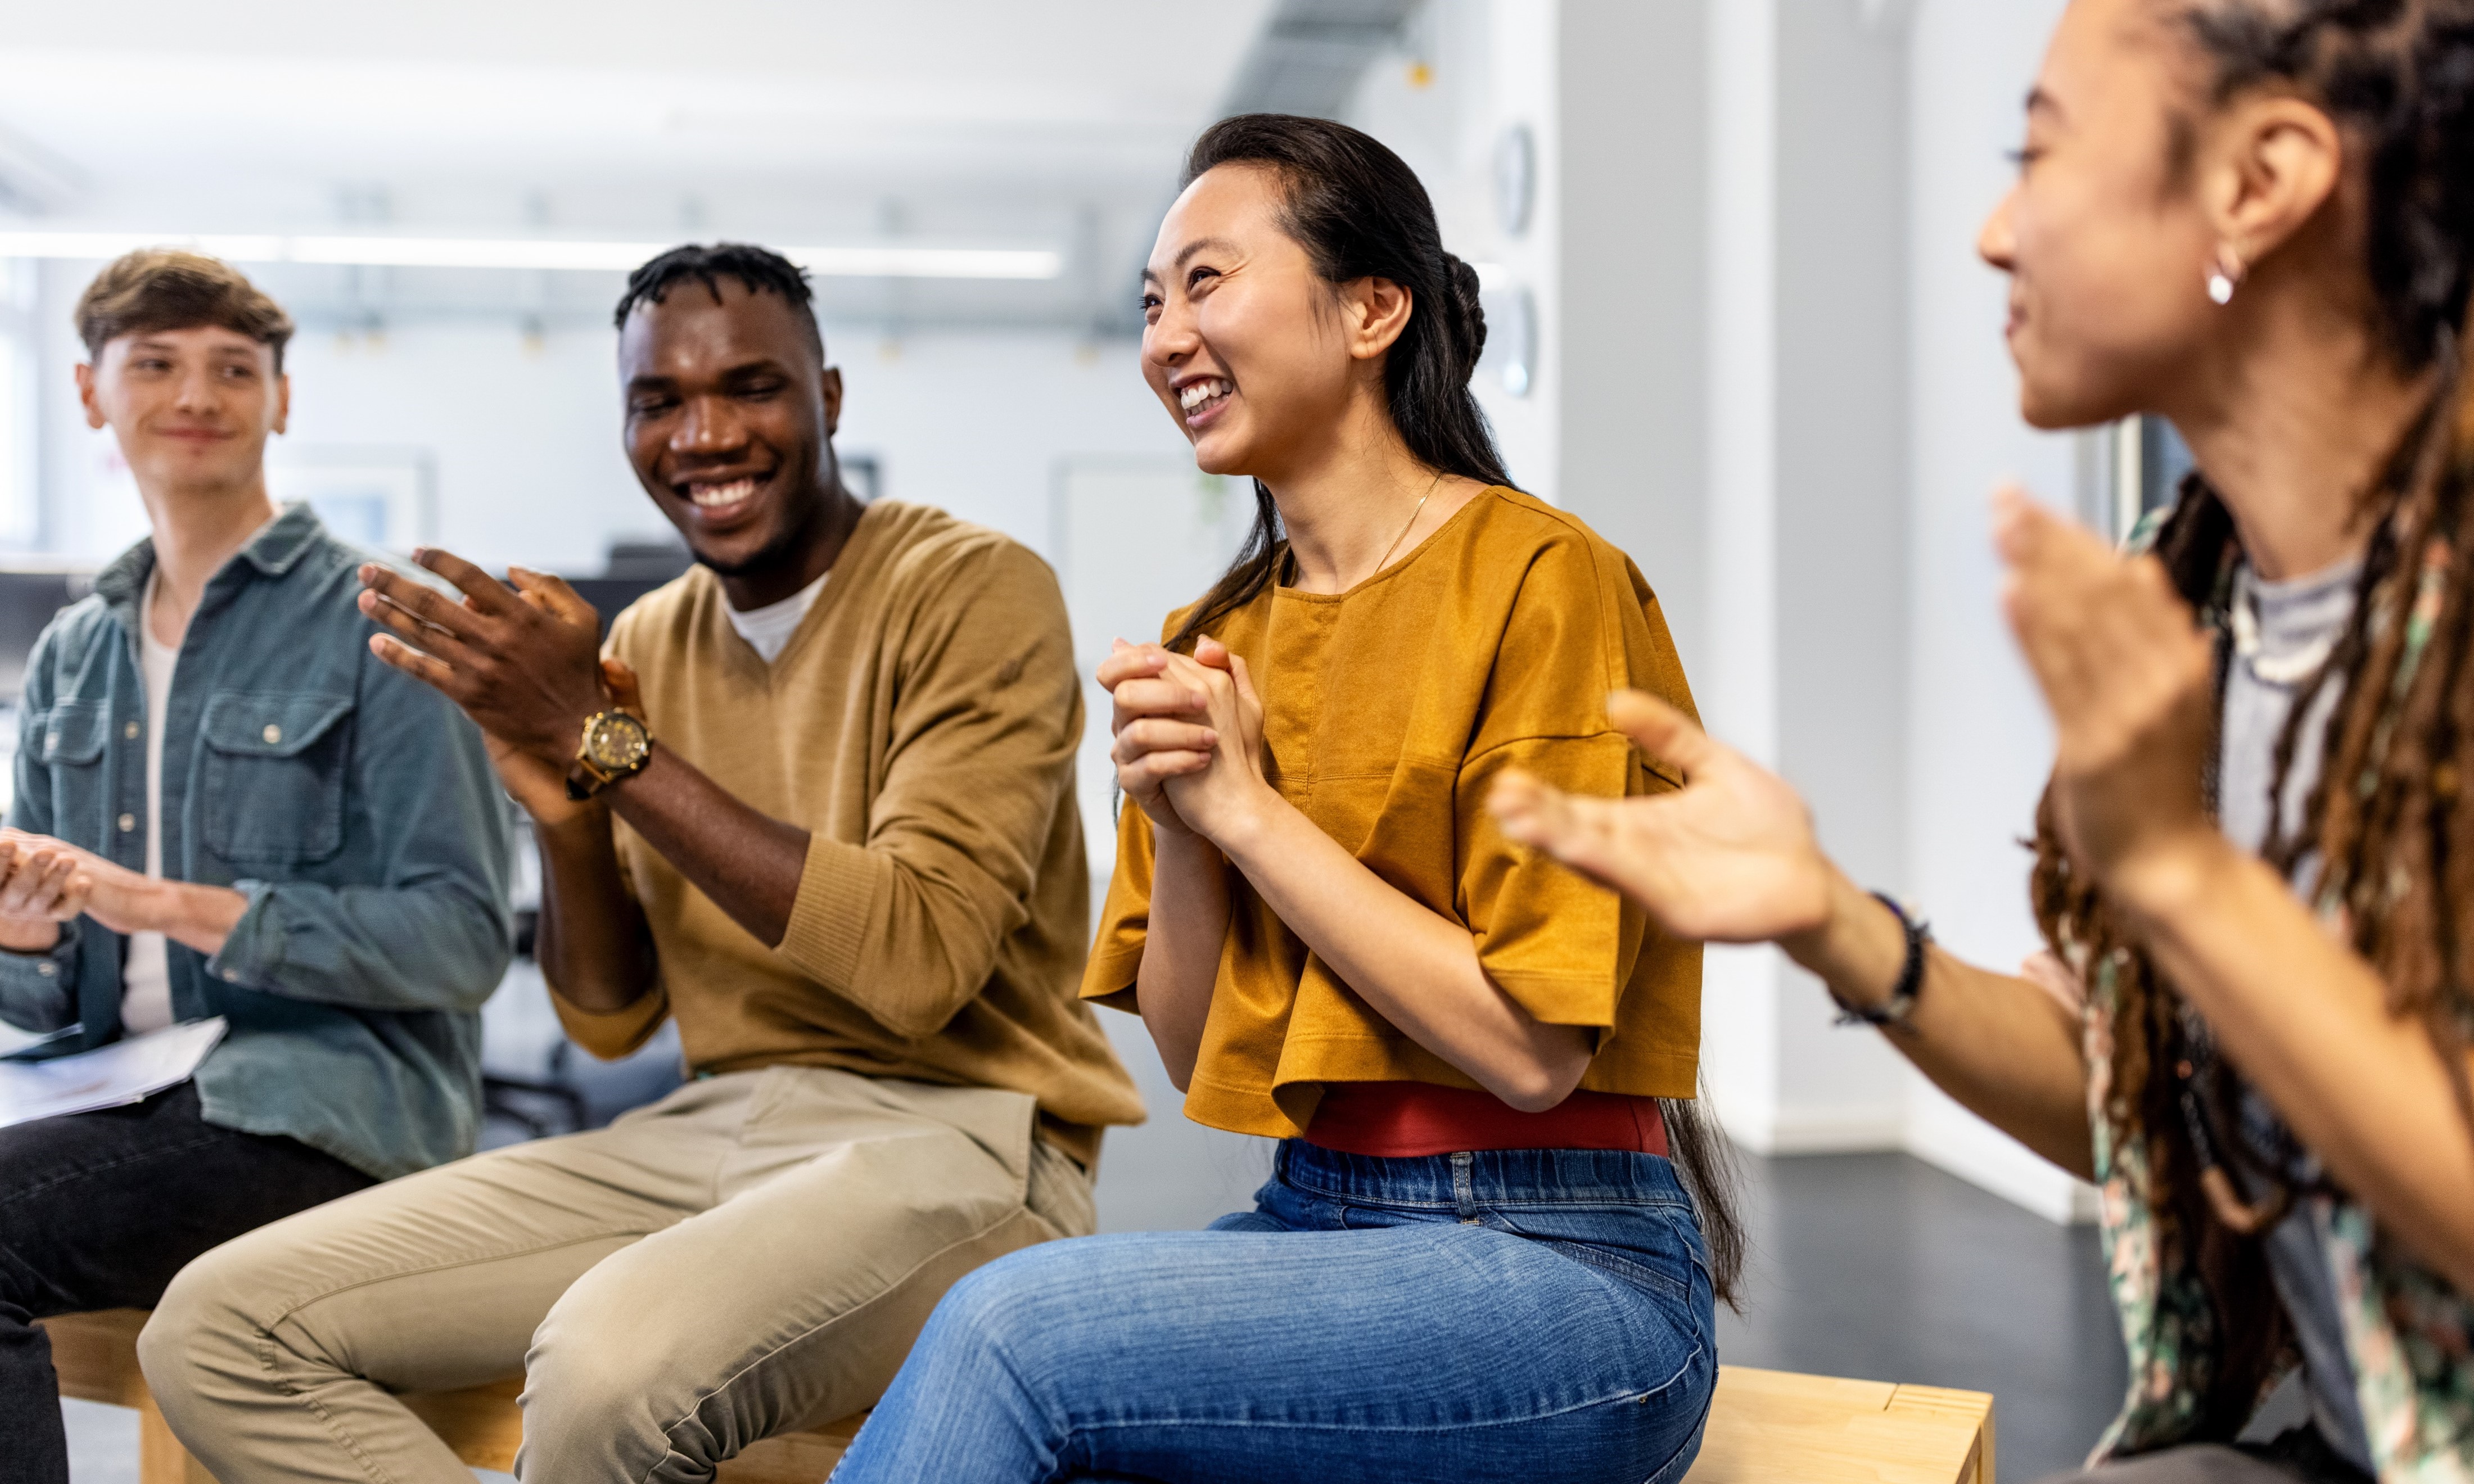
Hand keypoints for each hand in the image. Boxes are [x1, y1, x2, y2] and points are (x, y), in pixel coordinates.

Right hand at [0, 831, 90, 949]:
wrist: (33, 889)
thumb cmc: (12, 867)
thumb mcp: (4, 858)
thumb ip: (2, 849)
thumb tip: (2, 840)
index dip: (1, 860)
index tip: (10, 843)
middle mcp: (10, 902)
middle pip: (20, 886)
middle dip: (32, 869)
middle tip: (47, 851)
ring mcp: (33, 910)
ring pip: (44, 896)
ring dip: (57, 878)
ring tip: (70, 860)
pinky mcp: (54, 914)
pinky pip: (66, 910)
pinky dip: (77, 897)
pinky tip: (86, 882)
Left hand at [357, 554, 609, 769]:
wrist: (578, 728)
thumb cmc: (580, 669)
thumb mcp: (583, 618)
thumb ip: (550, 586)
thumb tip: (511, 569)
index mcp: (521, 615)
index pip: (470, 577)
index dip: (440, 561)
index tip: (418, 552)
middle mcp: (495, 638)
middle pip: (432, 603)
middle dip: (394, 583)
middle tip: (365, 569)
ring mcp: (478, 668)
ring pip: (422, 635)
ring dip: (388, 614)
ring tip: (364, 599)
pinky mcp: (468, 695)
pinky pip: (424, 671)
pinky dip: (398, 656)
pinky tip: (377, 643)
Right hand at [1096, 637, 1268, 843]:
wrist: (1218, 800)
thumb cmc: (1219, 745)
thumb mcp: (1228, 703)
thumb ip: (1220, 668)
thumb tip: (1202, 642)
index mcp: (1143, 697)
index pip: (1117, 669)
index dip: (1134, 659)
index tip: (1165, 661)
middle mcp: (1126, 723)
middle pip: (1124, 696)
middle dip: (1166, 694)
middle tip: (1203, 702)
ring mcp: (1127, 755)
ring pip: (1138, 733)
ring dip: (1180, 731)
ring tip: (1212, 738)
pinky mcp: (1134, 784)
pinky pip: (1148, 767)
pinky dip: (1180, 760)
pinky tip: (1203, 759)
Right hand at [1487, 690, 1834, 943]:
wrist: (1816, 879)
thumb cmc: (1769, 829)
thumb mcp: (1715, 765)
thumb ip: (1670, 735)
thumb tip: (1617, 701)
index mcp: (1642, 825)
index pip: (1581, 810)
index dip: (1544, 799)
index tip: (1509, 781)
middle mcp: (1642, 858)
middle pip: (1581, 837)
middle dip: (1541, 820)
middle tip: (1502, 798)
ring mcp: (1660, 888)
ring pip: (1602, 864)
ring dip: (1563, 845)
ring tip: (1521, 822)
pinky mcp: (1686, 913)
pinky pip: (1643, 889)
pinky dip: (1611, 869)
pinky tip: (1582, 852)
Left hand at [1993, 487, 2220, 903]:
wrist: (2169, 863)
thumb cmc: (2159, 781)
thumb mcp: (2173, 697)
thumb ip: (2153, 636)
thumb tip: (2137, 568)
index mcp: (2181, 659)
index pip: (2122, 580)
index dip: (2073, 536)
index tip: (2032, 502)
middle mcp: (2162, 678)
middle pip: (2098, 590)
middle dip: (2047, 539)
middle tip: (2004, 495)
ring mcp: (2129, 713)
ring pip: (2077, 624)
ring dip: (2035, 569)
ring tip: (1999, 526)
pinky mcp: (2093, 748)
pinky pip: (2058, 679)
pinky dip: (2034, 632)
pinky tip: (2009, 592)